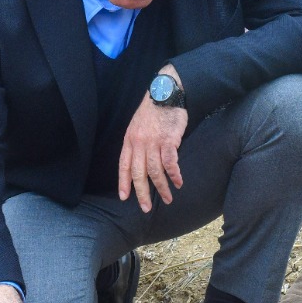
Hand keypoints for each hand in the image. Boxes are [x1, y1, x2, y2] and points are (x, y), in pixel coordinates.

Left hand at [119, 67, 186, 211]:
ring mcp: (153, 143)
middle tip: (145, 208)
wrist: (164, 94)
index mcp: (129, 140)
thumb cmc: (152, 111)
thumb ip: (137, 143)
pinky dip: (174, 174)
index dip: (123, 182)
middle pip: (138, 173)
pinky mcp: (168, 141)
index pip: (123, 165)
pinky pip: (170, 163)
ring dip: (161, 188)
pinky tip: (178, 182)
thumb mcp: (137, 126)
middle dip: (142, 193)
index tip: (124, 197)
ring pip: (155, 171)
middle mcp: (139, 143)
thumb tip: (139, 161)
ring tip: (167, 198)